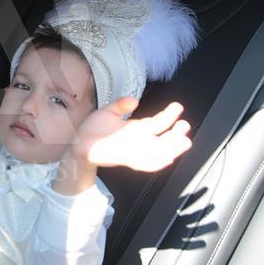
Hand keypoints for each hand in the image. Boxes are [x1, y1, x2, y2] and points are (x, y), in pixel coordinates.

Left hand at [73, 98, 191, 171]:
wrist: (79, 144)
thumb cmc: (93, 130)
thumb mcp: (109, 113)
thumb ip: (121, 105)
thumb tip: (134, 99)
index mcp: (136, 130)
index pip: (157, 124)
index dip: (169, 116)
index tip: (178, 107)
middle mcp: (138, 142)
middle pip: (163, 141)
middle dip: (176, 135)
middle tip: (185, 126)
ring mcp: (134, 151)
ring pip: (158, 153)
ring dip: (172, 148)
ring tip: (183, 141)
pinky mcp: (126, 159)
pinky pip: (146, 164)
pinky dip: (157, 162)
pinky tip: (168, 158)